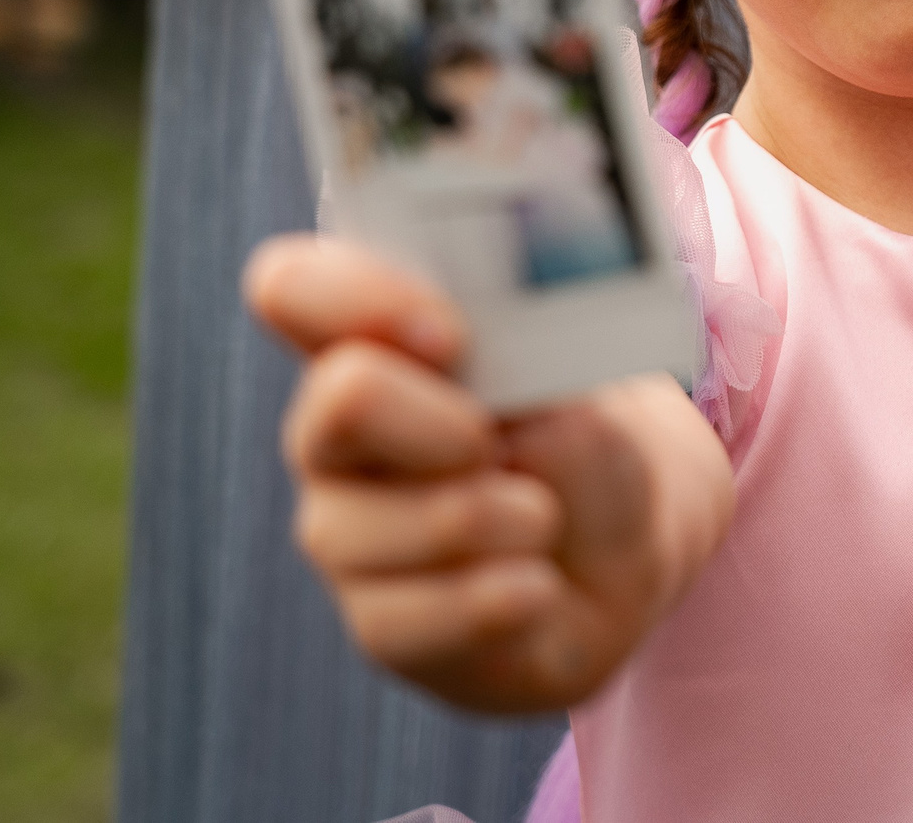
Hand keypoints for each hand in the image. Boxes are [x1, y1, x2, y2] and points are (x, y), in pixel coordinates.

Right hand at [244, 235, 732, 713]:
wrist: (619, 561)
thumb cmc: (581, 449)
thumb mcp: (577, 389)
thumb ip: (526, 373)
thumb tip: (491, 418)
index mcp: (372, 345)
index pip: (293, 289)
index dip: (356, 297)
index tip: (451, 336)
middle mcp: (335, 434)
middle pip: (340, 401)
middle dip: (448, 424)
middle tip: (502, 444)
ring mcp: (344, 530)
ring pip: (388, 523)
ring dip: (503, 518)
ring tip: (541, 516)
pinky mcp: (377, 622)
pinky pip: (424, 614)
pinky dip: (508, 595)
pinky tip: (537, 585)